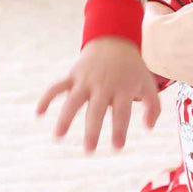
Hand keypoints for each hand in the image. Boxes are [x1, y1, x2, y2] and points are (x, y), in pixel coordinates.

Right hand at [36, 36, 160, 152]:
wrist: (114, 40)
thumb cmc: (132, 69)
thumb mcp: (148, 84)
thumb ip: (153, 107)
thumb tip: (148, 128)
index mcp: (123, 88)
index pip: (122, 112)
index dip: (119, 130)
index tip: (116, 147)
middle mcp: (104, 85)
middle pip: (97, 109)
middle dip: (92, 130)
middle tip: (89, 150)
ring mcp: (86, 79)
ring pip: (73, 99)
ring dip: (65, 117)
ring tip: (58, 137)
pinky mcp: (73, 75)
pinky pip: (57, 86)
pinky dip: (47, 98)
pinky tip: (39, 113)